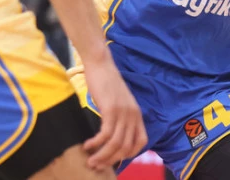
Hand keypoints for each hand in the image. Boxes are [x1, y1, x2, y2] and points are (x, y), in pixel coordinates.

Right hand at [83, 54, 147, 169]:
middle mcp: (133, 115)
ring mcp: (123, 112)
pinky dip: (96, 143)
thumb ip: (120, 118)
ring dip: (102, 156)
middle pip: (126, 147)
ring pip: (116, 143)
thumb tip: (112, 137)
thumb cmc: (106, 84)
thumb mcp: (119, 103)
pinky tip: (87, 145)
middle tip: (96, 165)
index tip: (115, 159)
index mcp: (137, 114)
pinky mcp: (111, 109)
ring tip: (90, 161)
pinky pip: (106, 133)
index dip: (129, 154)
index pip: (141, 142)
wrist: (101, 64)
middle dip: (111, 160)